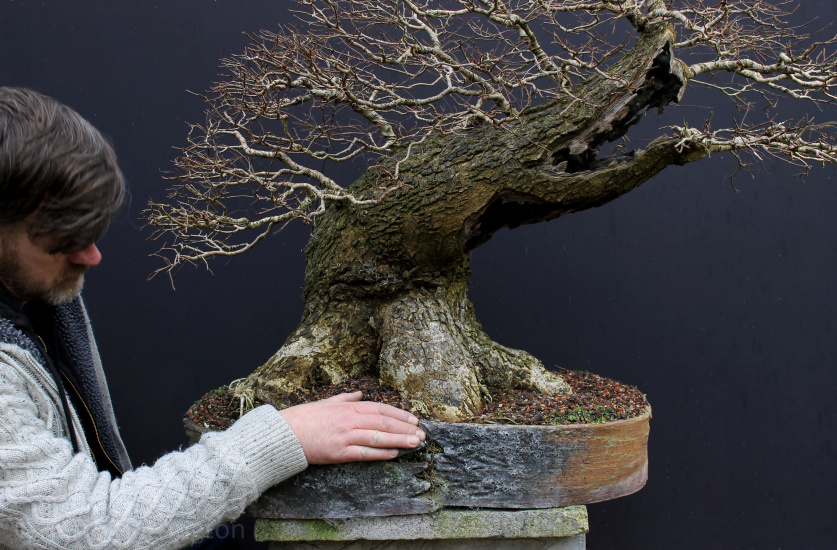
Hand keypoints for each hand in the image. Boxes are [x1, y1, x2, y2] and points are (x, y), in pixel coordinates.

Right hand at [279, 391, 425, 463]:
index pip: (380, 409)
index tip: (413, 419)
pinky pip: (365, 453)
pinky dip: (381, 453)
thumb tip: (360, 394)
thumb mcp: (326, 402)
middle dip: (405, 428)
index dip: (399, 414)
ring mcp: (345, 436)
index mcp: (348, 407)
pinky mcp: (339, 453)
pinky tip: (395, 454)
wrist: (283, 434)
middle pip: (384, 422)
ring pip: (378, 437)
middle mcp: (349, 420)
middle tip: (422, 433)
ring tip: (416, 443)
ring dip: (400, 440)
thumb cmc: (303, 418)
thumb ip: (346, 398)